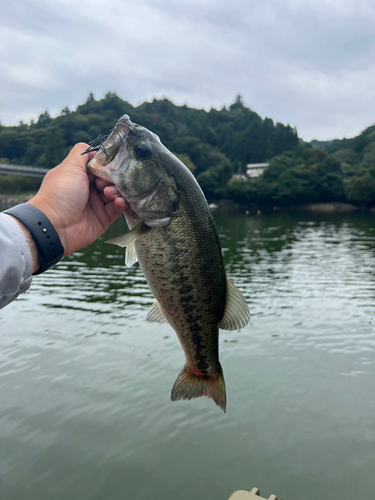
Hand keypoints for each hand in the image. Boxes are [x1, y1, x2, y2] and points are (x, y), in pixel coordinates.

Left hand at [27, 143, 127, 258]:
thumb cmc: (60, 193)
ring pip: (115, 193)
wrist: (55, 225)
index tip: (110, 165)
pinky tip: (119, 201)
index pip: (99, 167)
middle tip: (106, 182)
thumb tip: (95, 148)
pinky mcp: (103, 219)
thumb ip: (82, 152)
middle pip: (109, 179)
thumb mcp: (69, 166)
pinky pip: (117, 209)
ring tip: (109, 194)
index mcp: (78, 176)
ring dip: (116, 191)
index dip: (106, 165)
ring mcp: (96, 205)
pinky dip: (121, 204)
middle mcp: (87, 190)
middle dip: (113, 178)